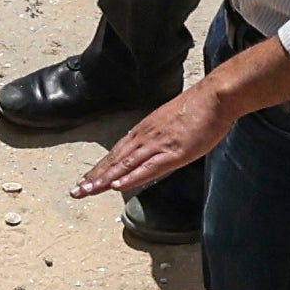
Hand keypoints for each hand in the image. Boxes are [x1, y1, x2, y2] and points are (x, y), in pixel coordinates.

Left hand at [72, 54, 276, 200]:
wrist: (214, 97)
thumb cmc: (197, 110)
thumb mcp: (170, 125)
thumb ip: (158, 139)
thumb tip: (151, 153)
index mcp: (144, 131)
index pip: (116, 154)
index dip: (100, 169)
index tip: (85, 181)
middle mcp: (145, 138)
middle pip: (114, 161)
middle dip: (94, 178)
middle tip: (76, 192)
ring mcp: (157, 145)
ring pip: (125, 165)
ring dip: (105, 180)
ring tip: (87, 191)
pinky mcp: (173, 152)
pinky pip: (148, 167)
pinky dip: (132, 177)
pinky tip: (118, 186)